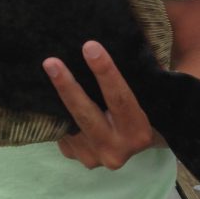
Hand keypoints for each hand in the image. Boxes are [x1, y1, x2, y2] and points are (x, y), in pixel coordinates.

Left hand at [42, 41, 166, 169]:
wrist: (136, 143)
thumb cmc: (147, 108)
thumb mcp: (152, 93)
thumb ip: (145, 74)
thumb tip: (132, 41)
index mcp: (138, 133)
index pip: (119, 99)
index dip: (105, 72)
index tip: (90, 47)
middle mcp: (116, 150)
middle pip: (85, 114)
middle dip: (67, 87)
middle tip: (51, 62)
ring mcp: (93, 157)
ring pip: (69, 121)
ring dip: (55, 96)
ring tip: (47, 69)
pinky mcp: (76, 156)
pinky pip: (62, 128)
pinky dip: (56, 110)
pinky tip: (49, 92)